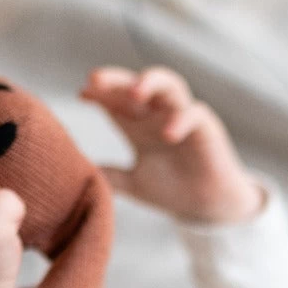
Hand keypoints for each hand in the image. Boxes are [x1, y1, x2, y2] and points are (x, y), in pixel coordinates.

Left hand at [80, 66, 264, 223]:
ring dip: (151, 82)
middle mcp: (159, 115)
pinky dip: (182, 119)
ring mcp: (182, 118)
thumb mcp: (135, 185)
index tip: (83, 94)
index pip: (116, 100)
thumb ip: (111, 176)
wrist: (207, 208)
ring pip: (169, 84)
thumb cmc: (173, 191)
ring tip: (134, 92)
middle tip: (97, 81)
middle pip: (137, 84)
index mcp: (139, 125)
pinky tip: (168, 133)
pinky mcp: (206, 128)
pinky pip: (195, 114)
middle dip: (117, 79)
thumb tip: (80, 173)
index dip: (99, 93)